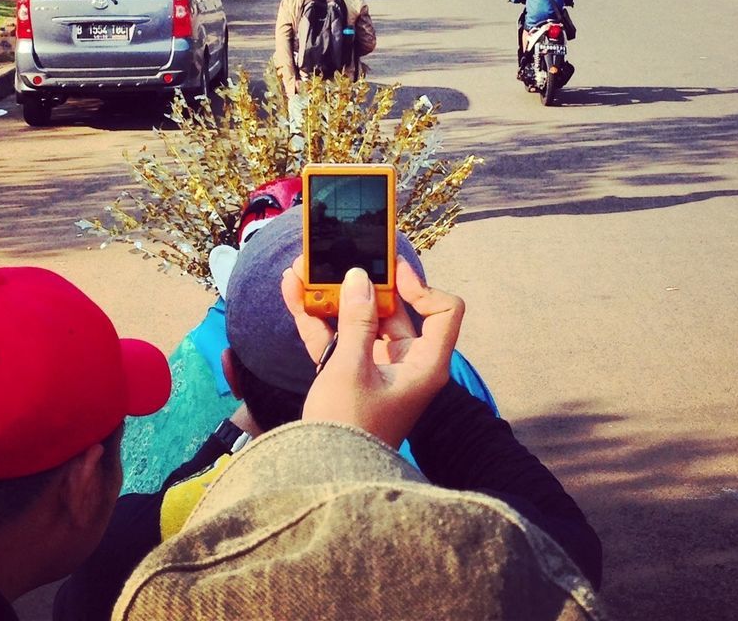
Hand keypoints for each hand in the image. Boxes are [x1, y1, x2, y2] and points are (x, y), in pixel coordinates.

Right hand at [281, 256, 464, 447]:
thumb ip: (356, 320)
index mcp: (423, 364)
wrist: (324, 481)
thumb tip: (359, 277)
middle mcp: (405, 363)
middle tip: (337, 256)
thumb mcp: (351, 368)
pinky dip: (317, 317)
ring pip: (358, 320)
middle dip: (362, 282)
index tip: (392, 273)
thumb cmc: (349, 428)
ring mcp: (376, 368)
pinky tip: (292, 291)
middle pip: (392, 310)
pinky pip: (336, 337)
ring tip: (304, 267)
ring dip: (331, 295)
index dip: (422, 287)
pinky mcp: (349, 375)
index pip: (444, 312)